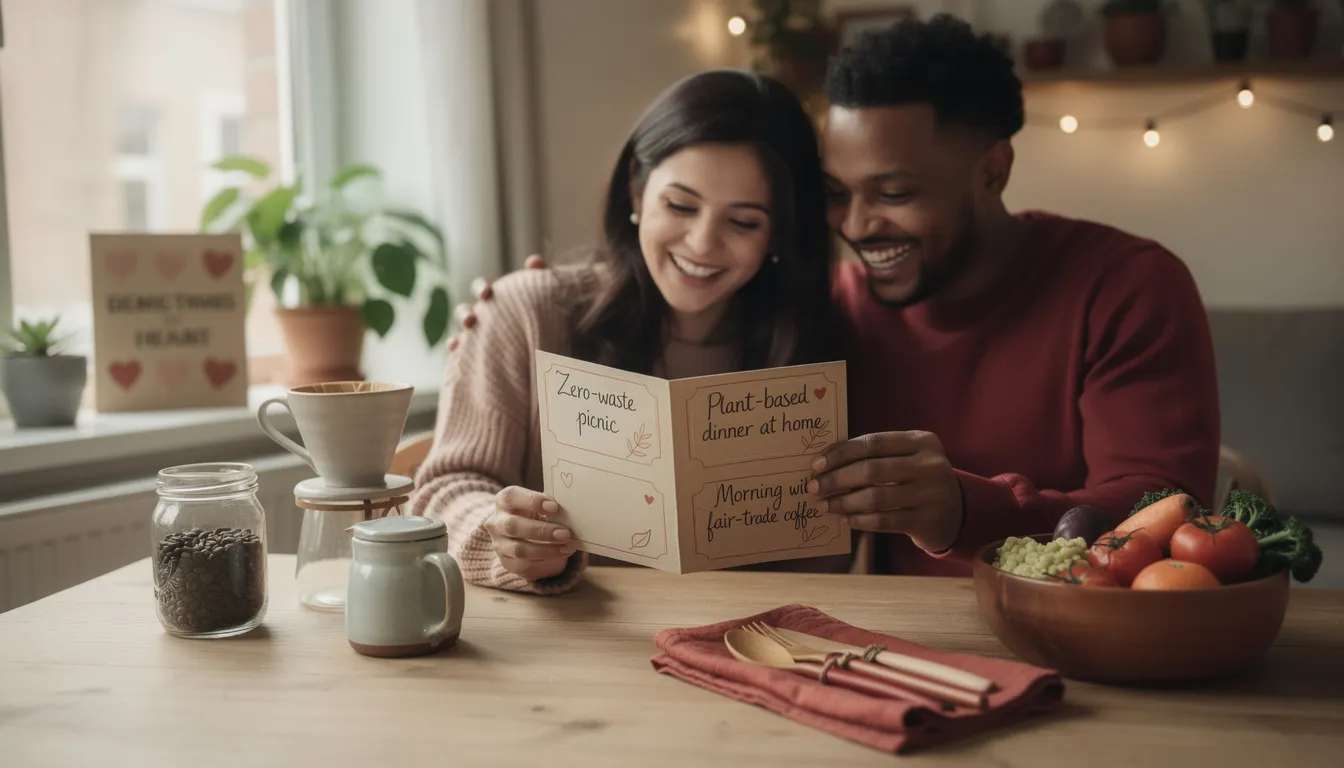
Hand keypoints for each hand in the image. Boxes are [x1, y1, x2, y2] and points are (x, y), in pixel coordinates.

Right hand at [447, 255, 549, 349]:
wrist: (552, 353)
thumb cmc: (547, 317)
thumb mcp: (546, 296)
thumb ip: (539, 276)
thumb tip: (532, 260)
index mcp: (496, 301)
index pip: (481, 289)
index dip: (480, 288)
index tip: (486, 294)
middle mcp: (483, 317)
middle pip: (464, 311)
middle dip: (464, 314)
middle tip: (470, 321)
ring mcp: (478, 336)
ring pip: (461, 334)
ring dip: (459, 335)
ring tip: (465, 348)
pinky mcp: (478, 354)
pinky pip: (464, 354)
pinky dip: (458, 350)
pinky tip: (458, 352)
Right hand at [484, 485, 574, 580]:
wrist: (524, 535)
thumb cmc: (535, 514)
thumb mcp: (540, 505)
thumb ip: (550, 506)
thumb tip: (571, 509)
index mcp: (503, 501)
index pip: (511, 497)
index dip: (531, 501)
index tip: (554, 507)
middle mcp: (496, 522)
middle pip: (513, 526)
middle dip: (541, 530)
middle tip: (565, 533)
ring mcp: (499, 544)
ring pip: (519, 549)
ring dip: (546, 549)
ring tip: (566, 546)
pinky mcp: (507, 562)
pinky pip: (524, 565)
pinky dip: (545, 561)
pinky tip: (560, 554)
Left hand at [807, 431, 964, 552]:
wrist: (957, 511)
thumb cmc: (918, 479)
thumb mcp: (908, 458)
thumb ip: (877, 456)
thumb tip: (826, 463)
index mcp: (922, 441)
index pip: (872, 443)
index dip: (841, 452)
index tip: (816, 464)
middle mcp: (930, 465)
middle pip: (871, 470)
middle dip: (836, 479)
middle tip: (814, 487)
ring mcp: (932, 494)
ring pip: (876, 498)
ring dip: (844, 502)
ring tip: (825, 505)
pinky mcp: (928, 521)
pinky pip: (884, 521)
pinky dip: (860, 520)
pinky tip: (846, 519)